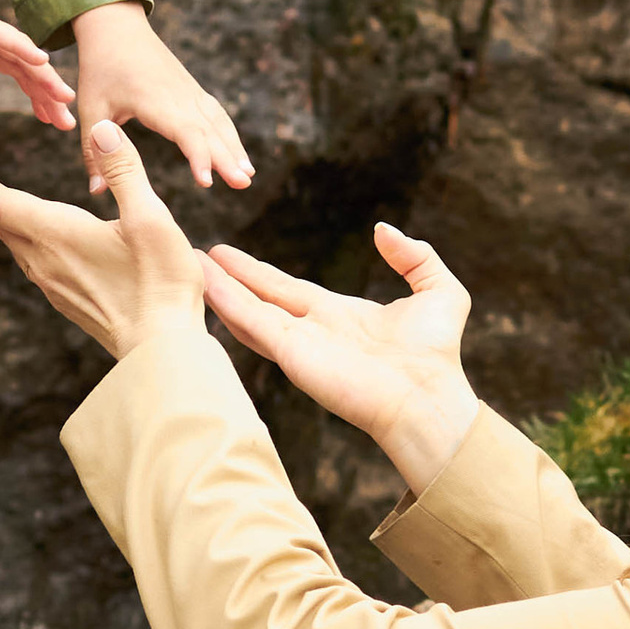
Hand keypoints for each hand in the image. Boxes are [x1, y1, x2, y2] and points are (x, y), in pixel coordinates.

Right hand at [0, 0, 75, 132]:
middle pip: (25, 69)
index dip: (37, 97)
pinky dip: (18, 45)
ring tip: (64, 97)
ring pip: (18, 53)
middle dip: (48, 95)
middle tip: (69, 124)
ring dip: (42, 75)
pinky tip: (39, 59)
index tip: (54, 122)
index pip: (16, 74)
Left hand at [0, 119, 205, 358]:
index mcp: (57, 234)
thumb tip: (101, 129)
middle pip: (5, 226)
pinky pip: (35, 268)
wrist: (161, 348)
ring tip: (6, 211)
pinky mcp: (68, 304)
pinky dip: (27, 247)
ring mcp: (55, 287)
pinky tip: (43, 250)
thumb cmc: (159, 281)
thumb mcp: (149, 216)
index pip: (3, 204)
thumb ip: (123, 170)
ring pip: (19, 249)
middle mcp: (46, 261)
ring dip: (8, 225)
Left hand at [72, 1, 250, 192]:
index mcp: (154, 100)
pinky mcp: (192, 89)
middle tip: (243, 184)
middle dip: (227, 158)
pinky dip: (229, 134)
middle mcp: (179, 95)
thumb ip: (94, 151)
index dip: (197, 156)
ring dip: (234, 147)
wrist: (116, 25)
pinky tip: (237, 154)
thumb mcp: (91, 108)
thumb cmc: (100, 67)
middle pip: (209, 130)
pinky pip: (216, 114)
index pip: (184, 131)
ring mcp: (189, 90)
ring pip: (218, 121)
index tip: (206, 182)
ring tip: (247, 175)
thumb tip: (97, 192)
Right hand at [201, 222, 478, 495]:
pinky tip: (204, 284)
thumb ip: (414, 256)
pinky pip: (252, 322)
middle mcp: (312, 329)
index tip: (229, 257)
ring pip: (248, 308)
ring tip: (189, 264)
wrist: (428, 397)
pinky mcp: (292, 354)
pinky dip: (226, 302)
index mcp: (339, 315)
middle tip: (196, 255)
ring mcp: (299, 343)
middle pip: (260, 296)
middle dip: (228, 277)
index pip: (287, 290)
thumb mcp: (440, 290)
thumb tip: (382, 231)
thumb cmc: (437, 356)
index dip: (257, 273)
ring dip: (218, 287)